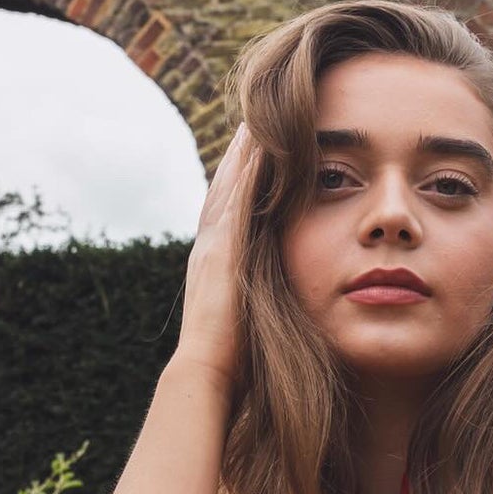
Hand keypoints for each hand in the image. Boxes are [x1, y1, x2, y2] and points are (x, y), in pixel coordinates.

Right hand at [174, 121, 262, 393]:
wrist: (209, 372)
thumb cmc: (234, 363)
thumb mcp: (249, 326)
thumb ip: (259, 308)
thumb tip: (283, 313)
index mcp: (216, 267)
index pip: (229, 217)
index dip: (240, 187)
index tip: (255, 160)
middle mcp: (210, 250)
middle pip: (224, 192)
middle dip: (237, 159)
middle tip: (251, 123)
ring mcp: (212, 246)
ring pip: (227, 188)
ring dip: (240, 154)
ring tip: (255, 121)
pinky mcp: (222, 249)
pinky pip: (235, 200)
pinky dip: (246, 171)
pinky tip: (260, 144)